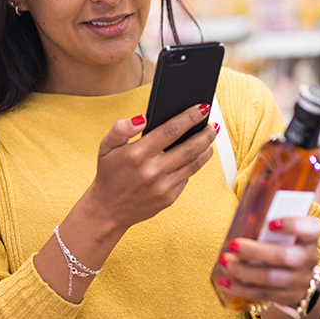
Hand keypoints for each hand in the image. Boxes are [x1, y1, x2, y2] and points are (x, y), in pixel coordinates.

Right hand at [80, 103, 216, 233]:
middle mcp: (152, 171)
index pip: (170, 130)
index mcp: (137, 154)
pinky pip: (186, 178)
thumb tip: (143, 118)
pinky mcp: (169, 198)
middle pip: (189, 148)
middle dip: (206, 133)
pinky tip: (196, 156)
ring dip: (206, 149)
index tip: (202, 108)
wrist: (108, 210)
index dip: (190, 117)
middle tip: (213, 124)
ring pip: (194, 164)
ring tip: (210, 138)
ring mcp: (162, 186)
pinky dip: (193, 165)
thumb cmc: (109, 174)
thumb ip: (121, 128)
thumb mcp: (106, 147)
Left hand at [215, 216, 319, 316]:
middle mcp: (308, 259)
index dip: (293, 225)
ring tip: (224, 261)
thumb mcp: (286, 233)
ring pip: (270, 278)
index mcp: (309, 238)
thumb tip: (244, 215)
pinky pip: (262, 293)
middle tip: (232, 244)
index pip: (310, 229)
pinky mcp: (286, 297)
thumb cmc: (284, 245)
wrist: (299, 277)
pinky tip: (224, 281)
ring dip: (243, 271)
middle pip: (284, 256)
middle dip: (255, 251)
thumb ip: (271, 224)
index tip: (270, 223)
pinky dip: (240, 288)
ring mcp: (299, 281)